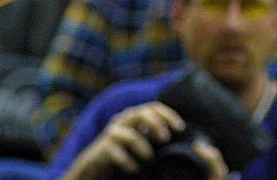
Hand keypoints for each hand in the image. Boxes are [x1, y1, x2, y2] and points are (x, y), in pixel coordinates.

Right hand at [66, 101, 225, 179]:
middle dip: (156, 124)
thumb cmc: (122, 152)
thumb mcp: (139, 140)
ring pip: (130, 134)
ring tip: (150, 157)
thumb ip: (155, 137)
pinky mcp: (102, 148)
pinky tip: (134, 169)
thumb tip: (183, 140)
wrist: (93, 165)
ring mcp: (112, 133)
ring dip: (142, 145)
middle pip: (141, 114)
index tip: (180, 128)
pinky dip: (126, 160)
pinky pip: (116, 152)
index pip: (154, 107)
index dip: (168, 115)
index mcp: (134, 117)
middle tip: (166, 138)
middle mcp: (123, 121)